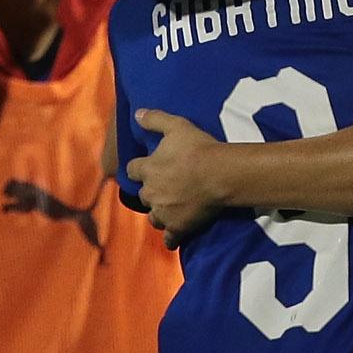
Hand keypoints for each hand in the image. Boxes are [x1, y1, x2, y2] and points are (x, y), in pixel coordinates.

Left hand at [132, 106, 230, 243]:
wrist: (219, 175)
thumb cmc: (199, 148)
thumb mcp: (177, 126)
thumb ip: (155, 119)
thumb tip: (137, 113)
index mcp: (148, 169)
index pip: (133, 170)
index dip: (140, 169)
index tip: (147, 168)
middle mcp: (151, 192)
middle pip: (144, 195)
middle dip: (152, 192)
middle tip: (166, 188)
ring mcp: (164, 212)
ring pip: (154, 217)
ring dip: (160, 213)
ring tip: (171, 210)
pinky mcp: (178, 227)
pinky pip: (169, 238)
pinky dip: (171, 238)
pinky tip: (175, 237)